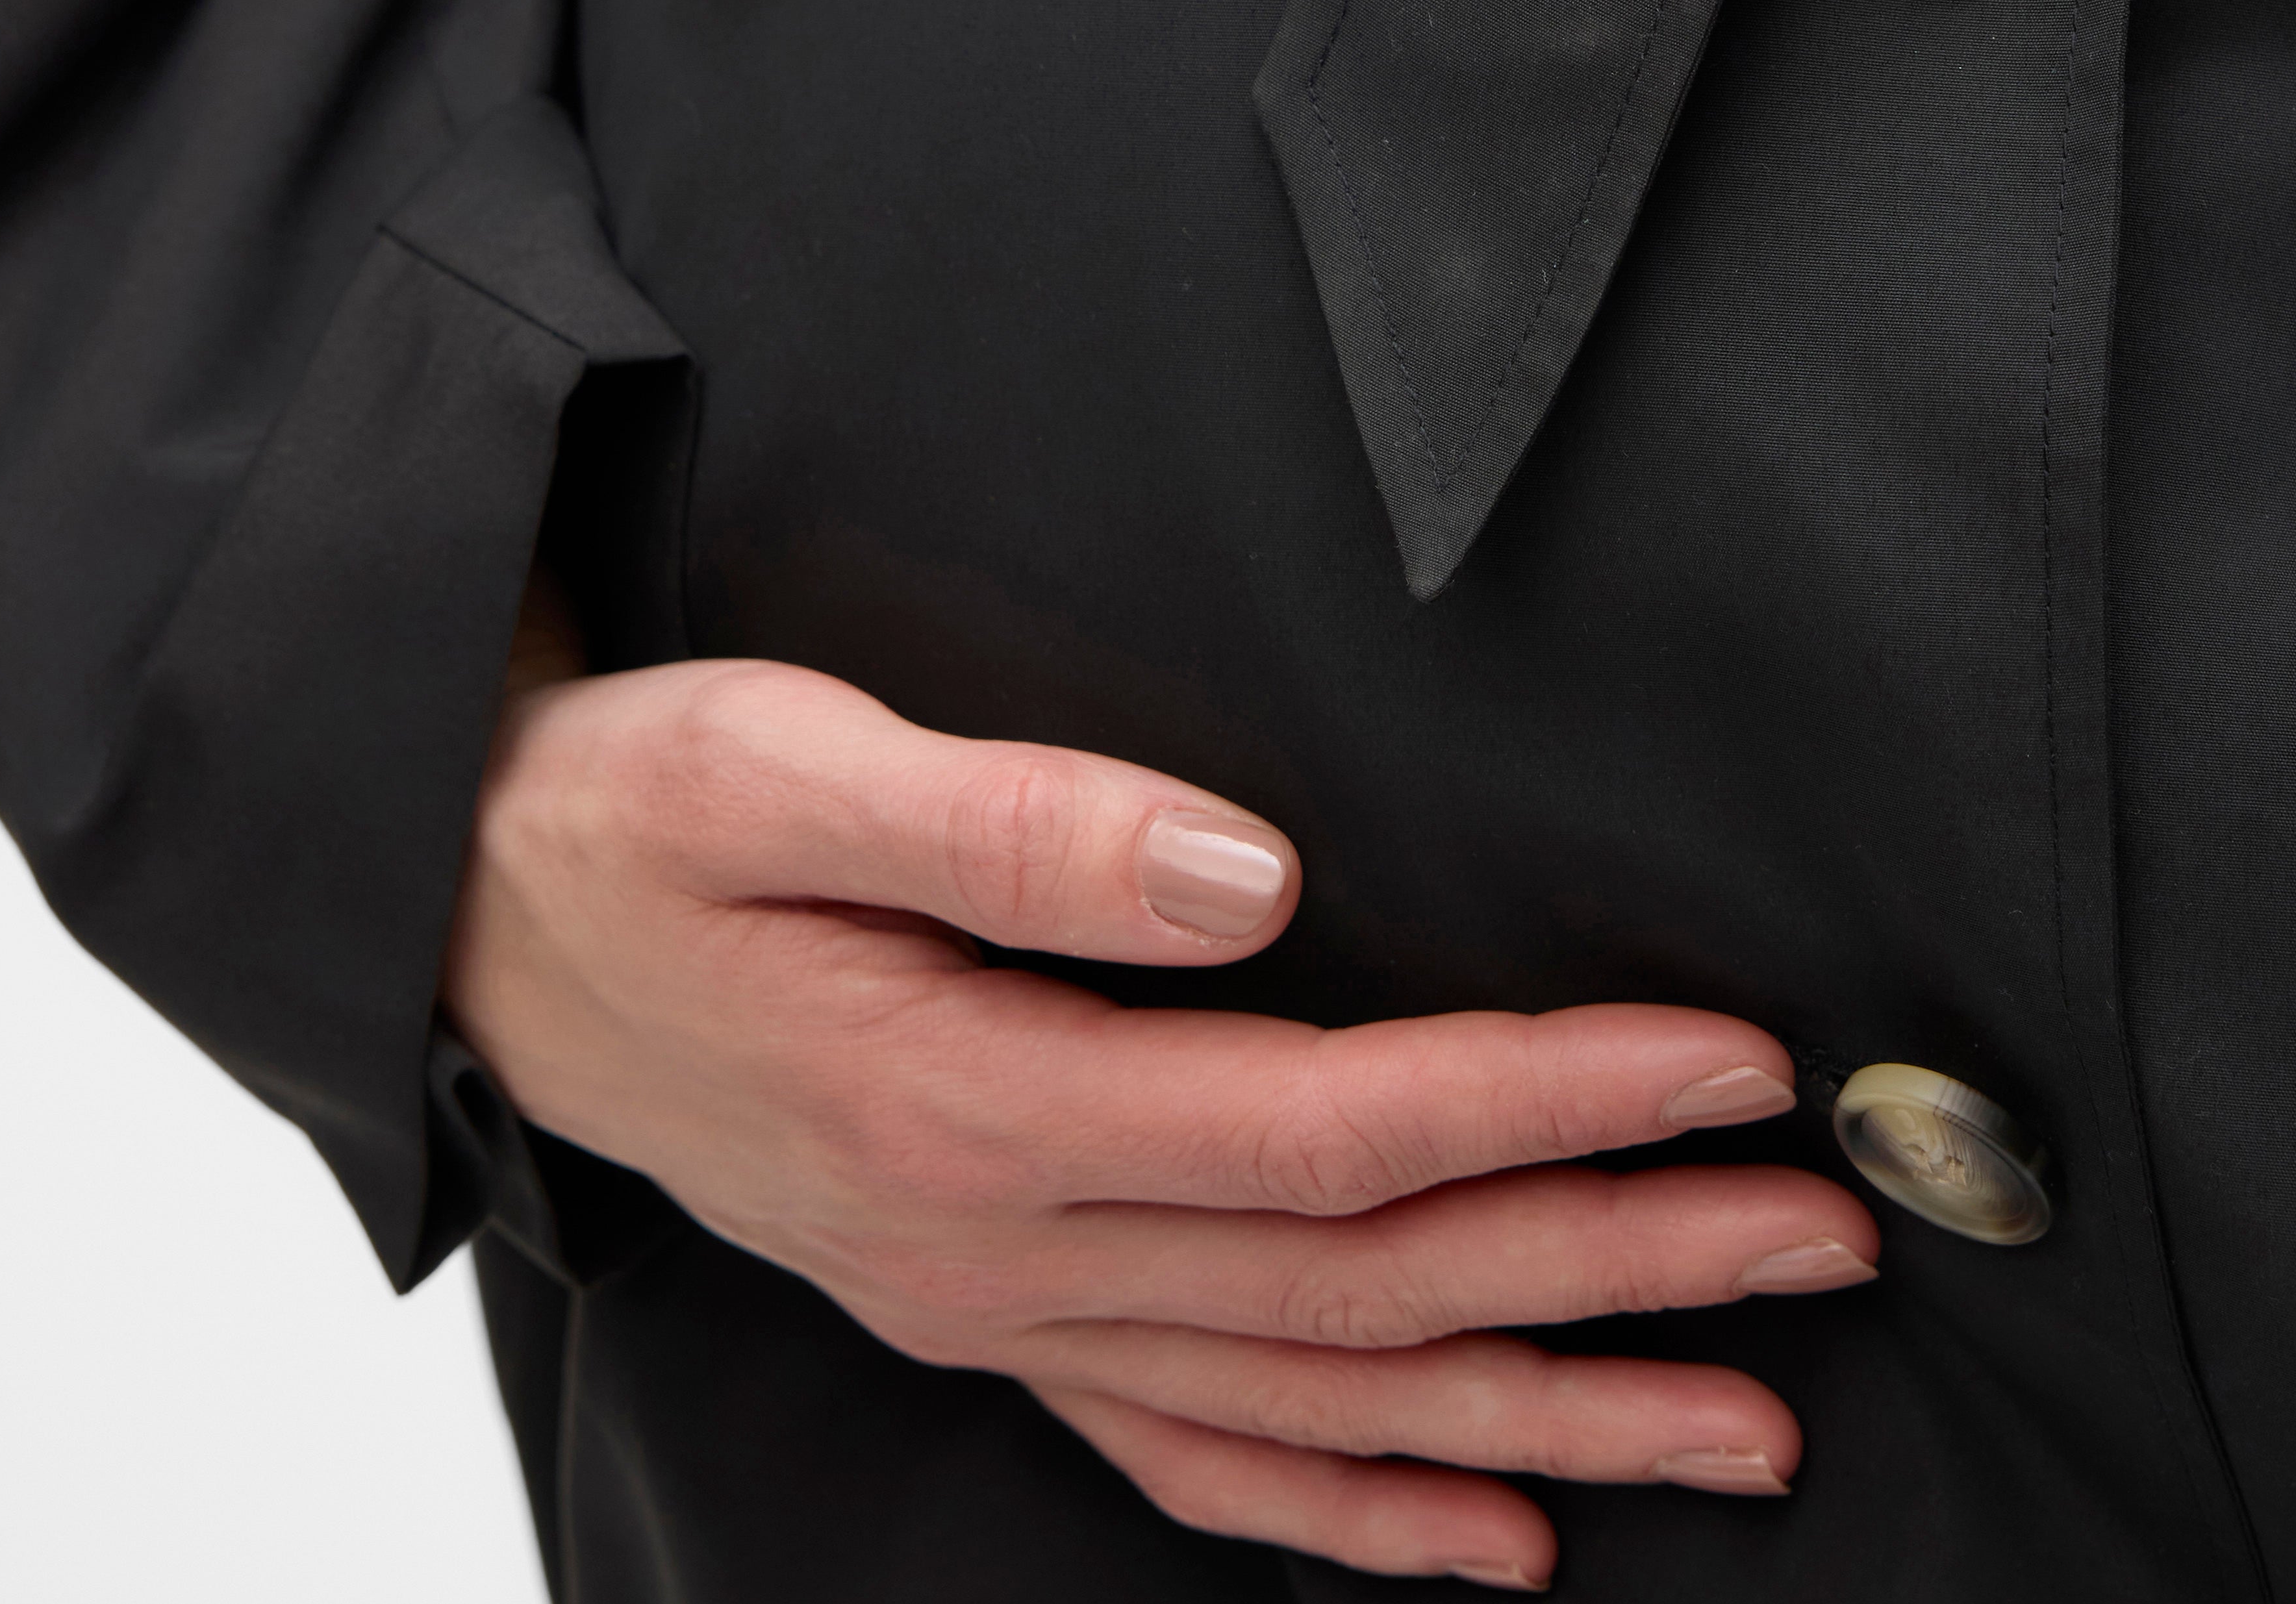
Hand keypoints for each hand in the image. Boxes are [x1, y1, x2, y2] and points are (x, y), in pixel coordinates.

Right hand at [443, 642, 1877, 1585]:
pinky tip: (1489, 1539)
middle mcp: (1012, 1247)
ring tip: (1742, 1428)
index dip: (1545, 1099)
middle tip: (1821, 1248)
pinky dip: (1356, 1513)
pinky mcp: (991, 1307)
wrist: (474, 926)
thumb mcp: (778, 768)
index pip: (1337, 1126)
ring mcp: (1003, 1307)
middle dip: (1615, 1264)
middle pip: (1372, 1283)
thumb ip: (1015, 825)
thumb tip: (1253, 870)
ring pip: (1322, 1397)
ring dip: (1543, 1412)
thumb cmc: (633, 825)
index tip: (1724, 1066)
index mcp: (983, 1107)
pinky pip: (1200, 1453)